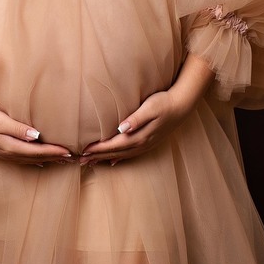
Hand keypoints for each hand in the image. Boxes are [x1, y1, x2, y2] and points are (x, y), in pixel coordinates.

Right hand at [0, 91, 73, 165]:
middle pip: (36, 158)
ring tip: (61, 161)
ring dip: (46, 160)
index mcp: (10, 147)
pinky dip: (34, 161)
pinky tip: (40, 163)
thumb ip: (19, 129)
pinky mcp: (0, 151)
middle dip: (54, 158)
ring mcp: (4, 155)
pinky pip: (22, 160)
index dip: (54, 152)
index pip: (38, 151)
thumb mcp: (0, 121)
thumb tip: (37, 136)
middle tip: (72, 158)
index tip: (69, 152)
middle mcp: (8, 154)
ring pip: (30, 160)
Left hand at [81, 53, 214, 165]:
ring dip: (106, 158)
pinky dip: (120, 158)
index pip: (114, 145)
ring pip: (122, 155)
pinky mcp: (149, 142)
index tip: (83, 150)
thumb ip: (136, 118)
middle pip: (116, 152)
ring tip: (91, 162)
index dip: (98, 148)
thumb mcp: (150, 107)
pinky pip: (130, 154)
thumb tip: (122, 128)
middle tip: (80, 160)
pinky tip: (113, 162)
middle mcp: (142, 143)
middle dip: (98, 156)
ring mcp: (146, 144)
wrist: (183, 105)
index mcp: (139, 135)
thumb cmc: (164, 102)